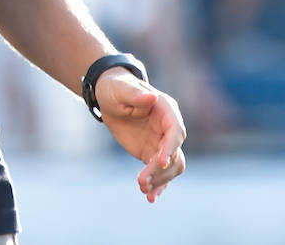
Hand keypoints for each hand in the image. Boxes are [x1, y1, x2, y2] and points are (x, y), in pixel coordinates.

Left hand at [95, 67, 186, 202]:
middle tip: (141, 181)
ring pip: (170, 167)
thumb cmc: (117, 88)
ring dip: (160, 181)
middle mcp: (168, 128)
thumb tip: (151, 97)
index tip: (159, 162)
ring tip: (142, 189)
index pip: (175, 132)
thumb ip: (136, 94)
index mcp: (167, 110)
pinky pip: (160, 173)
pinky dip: (157, 186)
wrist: (109, 97)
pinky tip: (150, 198)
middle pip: (175, 154)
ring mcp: (161, 143)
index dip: (170, 147)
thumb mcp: (122, 89)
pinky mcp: (151, 154)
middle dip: (160, 170)